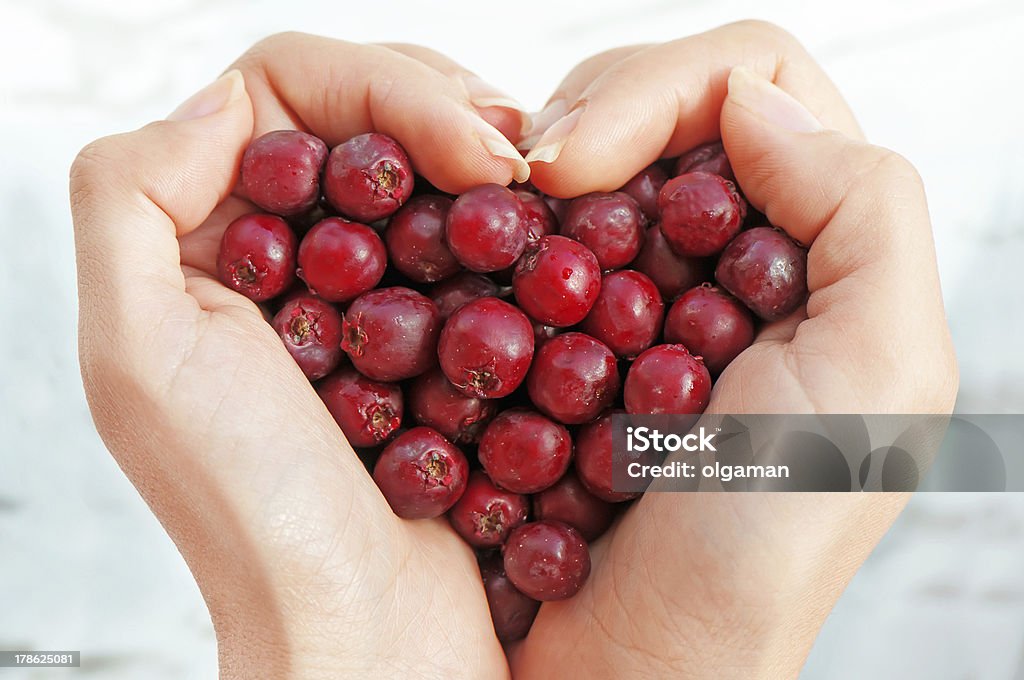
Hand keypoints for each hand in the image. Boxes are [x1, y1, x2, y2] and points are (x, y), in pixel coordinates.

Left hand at [70, 34, 530, 678]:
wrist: (364, 629)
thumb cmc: (251, 514)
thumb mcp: (140, 357)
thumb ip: (130, 197)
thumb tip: (227, 101)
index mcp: (203, 240)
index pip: (285, 91)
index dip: (383, 89)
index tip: (473, 150)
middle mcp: (279, 251)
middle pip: (362, 112)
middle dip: (445, 105)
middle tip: (518, 157)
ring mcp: (362, 290)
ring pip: (424, 165)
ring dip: (486, 155)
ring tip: (541, 187)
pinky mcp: (430, 333)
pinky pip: (469, 240)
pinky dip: (509, 222)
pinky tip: (544, 235)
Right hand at [512, 21, 956, 677]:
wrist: (636, 668)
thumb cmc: (758, 551)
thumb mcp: (876, 379)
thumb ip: (861, 208)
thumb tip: (747, 100)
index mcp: (820, 250)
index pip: (750, 83)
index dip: (656, 92)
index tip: (571, 166)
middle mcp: (736, 257)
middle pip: (659, 108)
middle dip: (585, 121)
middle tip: (528, 189)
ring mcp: (647, 294)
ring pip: (586, 166)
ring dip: (534, 183)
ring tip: (501, 238)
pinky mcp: (571, 338)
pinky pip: (531, 242)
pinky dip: (500, 237)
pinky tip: (485, 271)